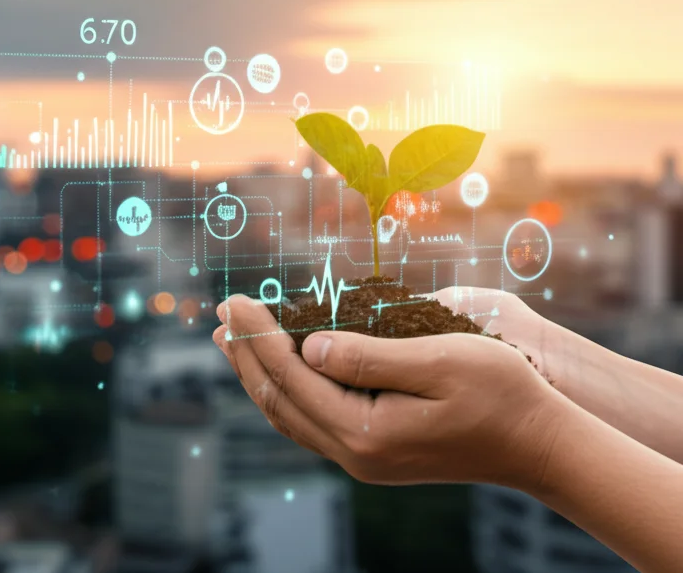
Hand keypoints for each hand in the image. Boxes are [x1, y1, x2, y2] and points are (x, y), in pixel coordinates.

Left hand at [212, 295, 566, 490]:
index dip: (258, 336)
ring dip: (260, 374)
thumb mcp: (439, 361)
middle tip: (221, 315)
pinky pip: (312, 421)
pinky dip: (287, 390)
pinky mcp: (373, 454)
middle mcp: (354, 454)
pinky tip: (282, 370)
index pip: (290, 376)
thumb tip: (307, 347)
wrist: (539, 445)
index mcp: (364, 431)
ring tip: (234, 341)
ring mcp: (363, 459)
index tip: (235, 300)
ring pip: (291, 414)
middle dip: (246, 355)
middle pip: (279, 400)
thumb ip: (368, 355)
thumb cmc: (500, 394)